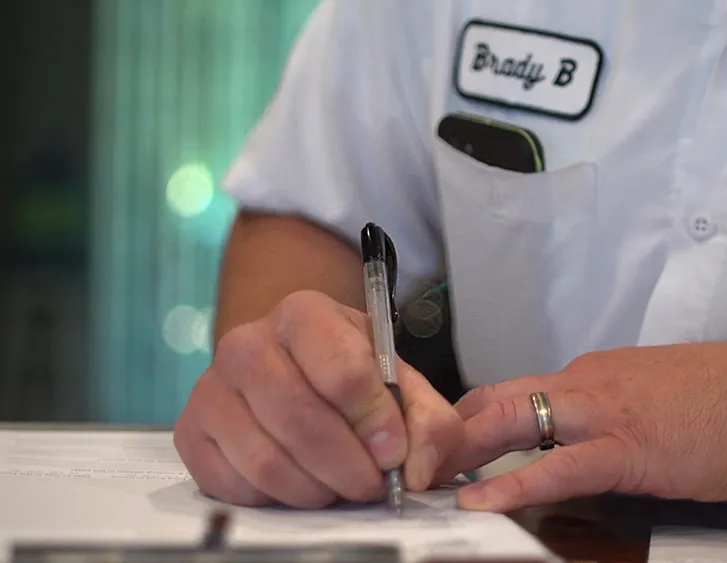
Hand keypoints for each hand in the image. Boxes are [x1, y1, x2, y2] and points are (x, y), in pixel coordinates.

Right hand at [174, 290, 462, 508]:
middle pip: (300, 420)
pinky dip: (277, 498)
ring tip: (339, 486)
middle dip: (347, 467)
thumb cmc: (350, 375)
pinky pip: (235, 484)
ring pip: (266, 461)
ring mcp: (211, 387)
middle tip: (372, 484)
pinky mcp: (191, 432)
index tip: (394, 453)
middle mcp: (247, 342)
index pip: (343, 371)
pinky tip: (300, 483)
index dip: (375, 422)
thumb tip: (418, 469)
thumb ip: (430, 422)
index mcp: (305, 314)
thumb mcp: (402, 383)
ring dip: (316, 489)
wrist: (291, 367)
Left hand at [440, 342, 726, 511]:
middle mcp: (582, 384)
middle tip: (406, 461)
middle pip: (492, 401)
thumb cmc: (719, 400)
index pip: (505, 391)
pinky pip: (558, 467)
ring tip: (421, 481)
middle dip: (442, 432)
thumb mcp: (644, 399)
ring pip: (511, 423)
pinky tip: (483, 502)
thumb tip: (565, 444)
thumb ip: (599, 416)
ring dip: (461, 453)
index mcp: (586, 376)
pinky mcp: (627, 448)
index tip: (433, 444)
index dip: (461, 419)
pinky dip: (514, 484)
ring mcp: (602, 412)